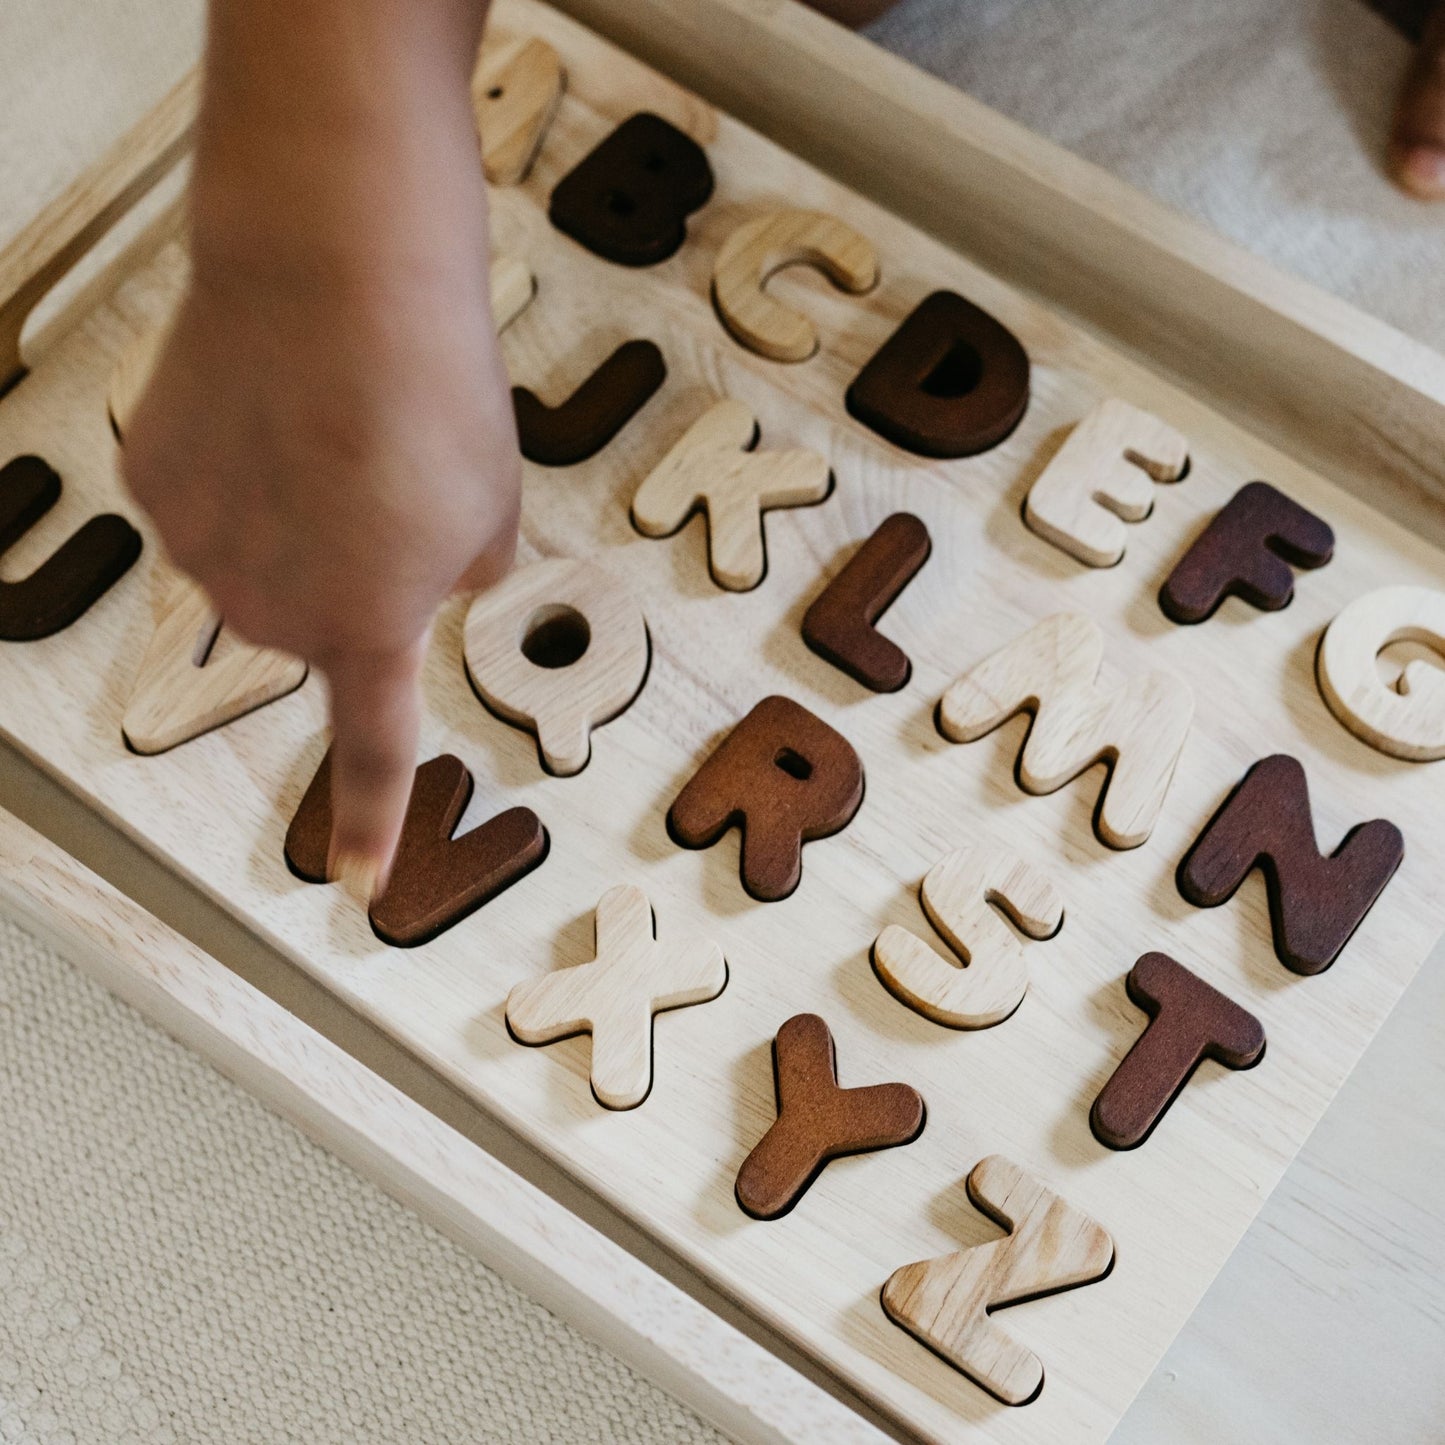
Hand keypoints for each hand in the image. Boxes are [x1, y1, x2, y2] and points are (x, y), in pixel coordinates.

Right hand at [123, 0, 514, 893]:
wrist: (335, 269)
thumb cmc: (436, 386)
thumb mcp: (496, 501)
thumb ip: (464, 568)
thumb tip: (438, 576)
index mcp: (371, 627)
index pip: (371, 750)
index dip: (365, 822)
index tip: (355, 887)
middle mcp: (273, 611)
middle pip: (314, 622)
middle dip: (349, 571)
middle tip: (383, 478)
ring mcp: (201, 548)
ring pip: (255, 561)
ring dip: (293, 518)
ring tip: (331, 430)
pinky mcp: (152, 481)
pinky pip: (208, 501)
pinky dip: (240, 469)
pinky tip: (270, 408)